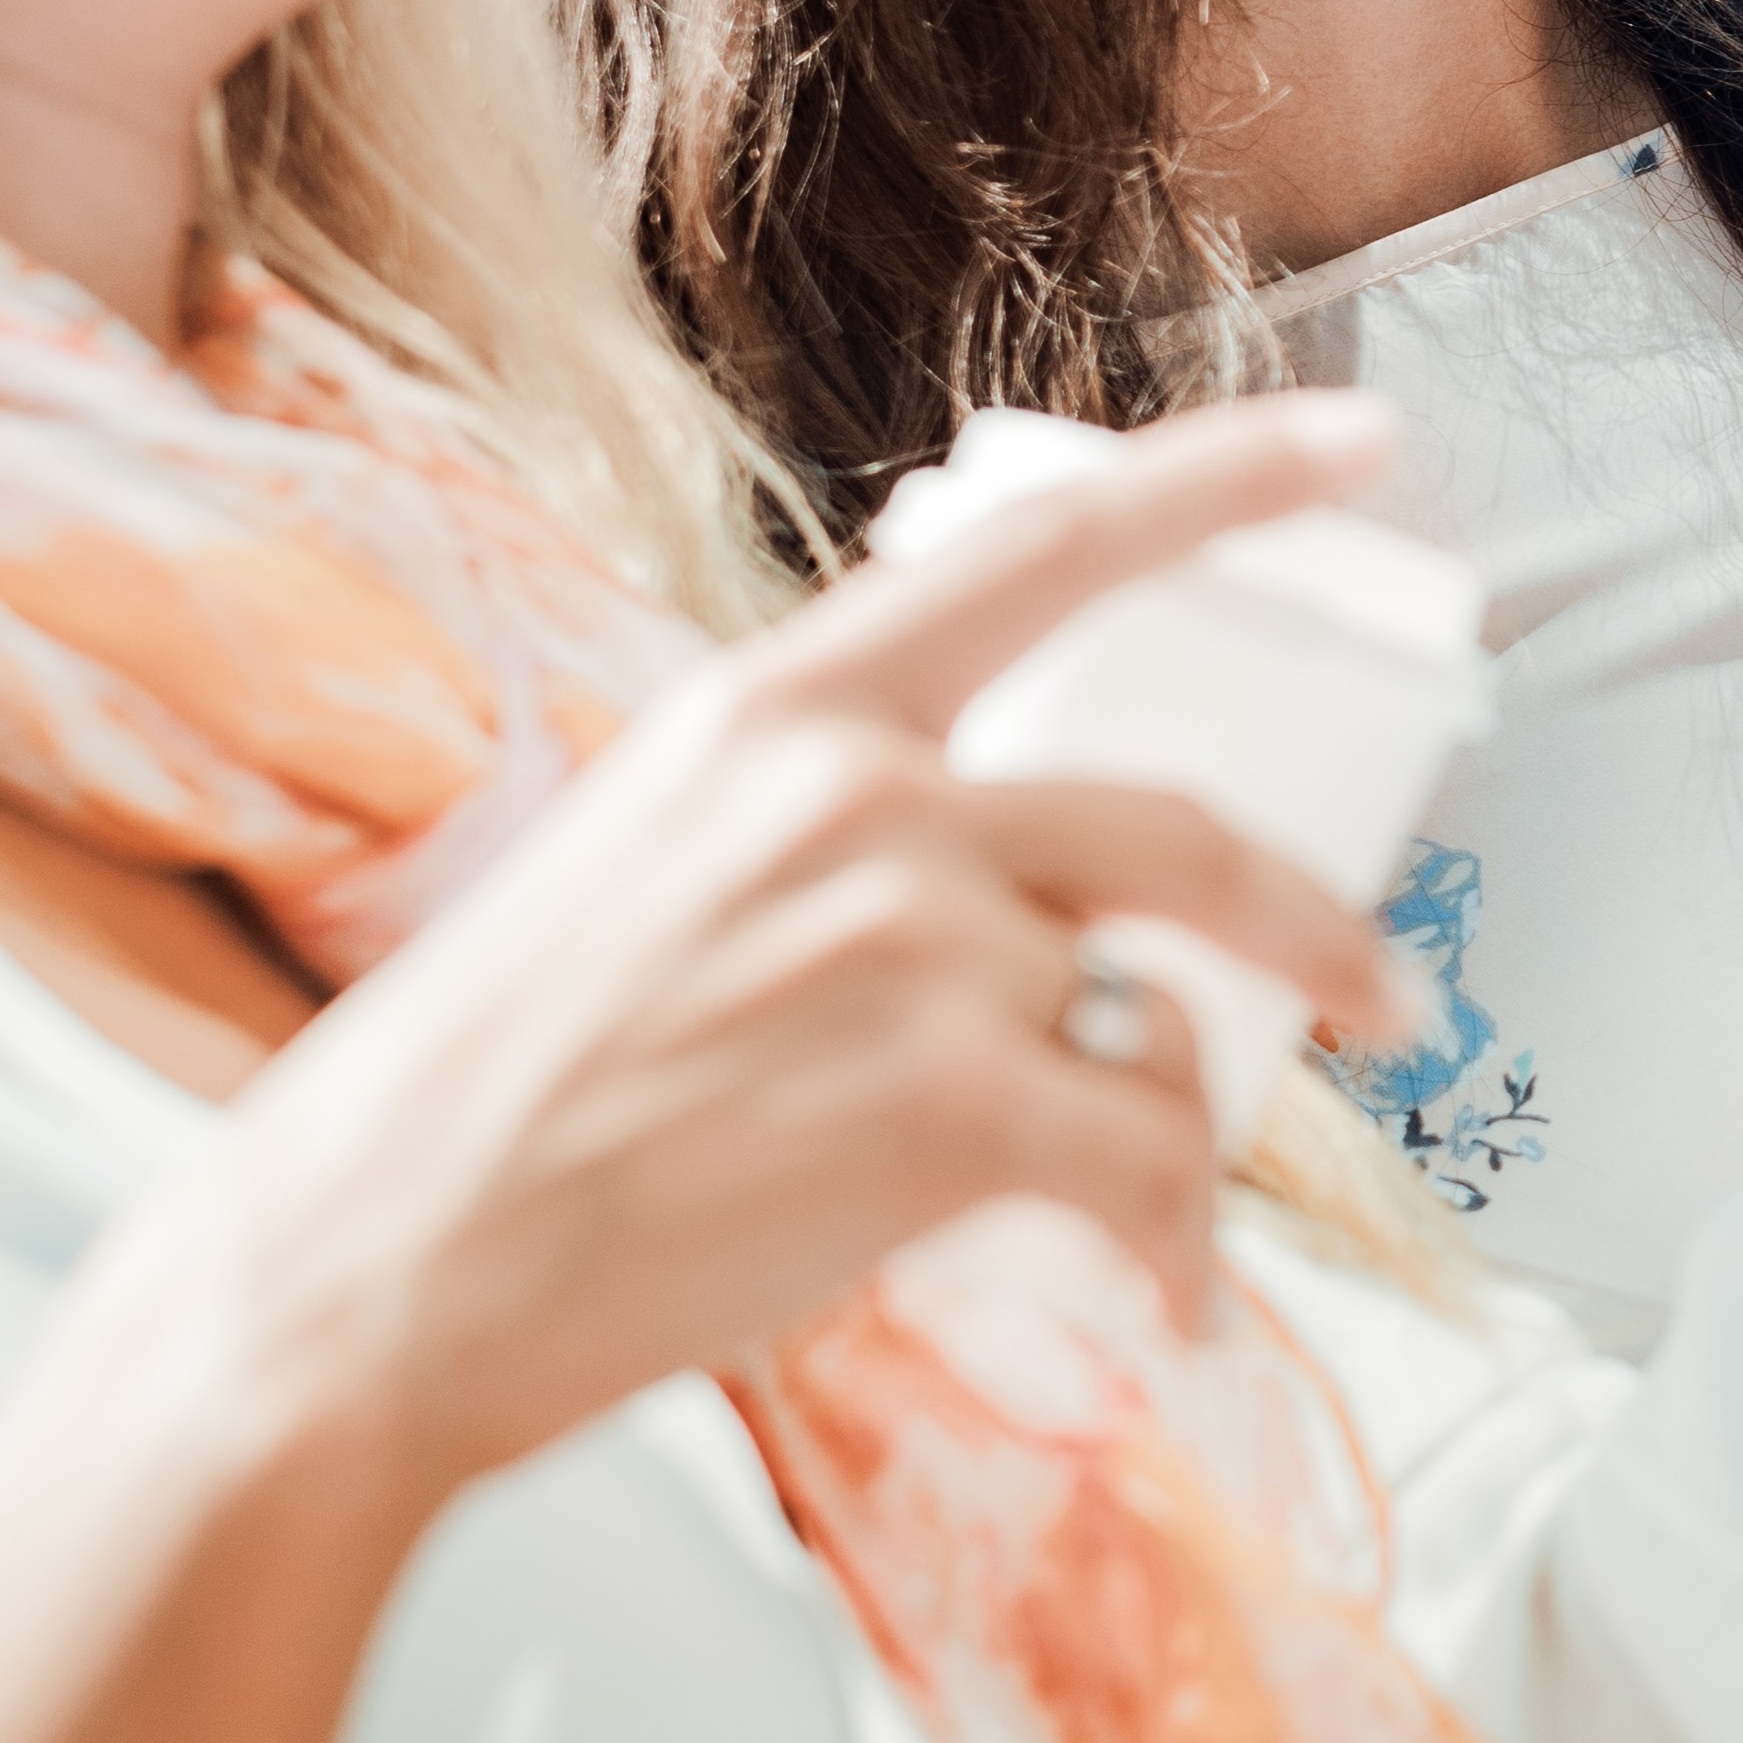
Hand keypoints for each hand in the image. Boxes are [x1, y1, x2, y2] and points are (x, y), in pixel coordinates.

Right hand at [210, 396, 1410, 1480]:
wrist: (364, 1271)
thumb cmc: (481, 1111)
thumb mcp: (635, 877)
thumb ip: (803, 840)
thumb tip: (959, 877)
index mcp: (776, 719)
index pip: (1045, 549)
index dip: (1228, 483)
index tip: (1360, 442)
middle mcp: (856, 796)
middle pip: (1177, 827)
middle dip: (1312, 923)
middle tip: (1377, 990)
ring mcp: (908, 940)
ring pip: (1158, 1022)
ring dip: (1203, 1128)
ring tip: (1192, 1216)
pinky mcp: (943, 1100)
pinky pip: (1146, 1161)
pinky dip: (1176, 1247)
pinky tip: (1161, 1301)